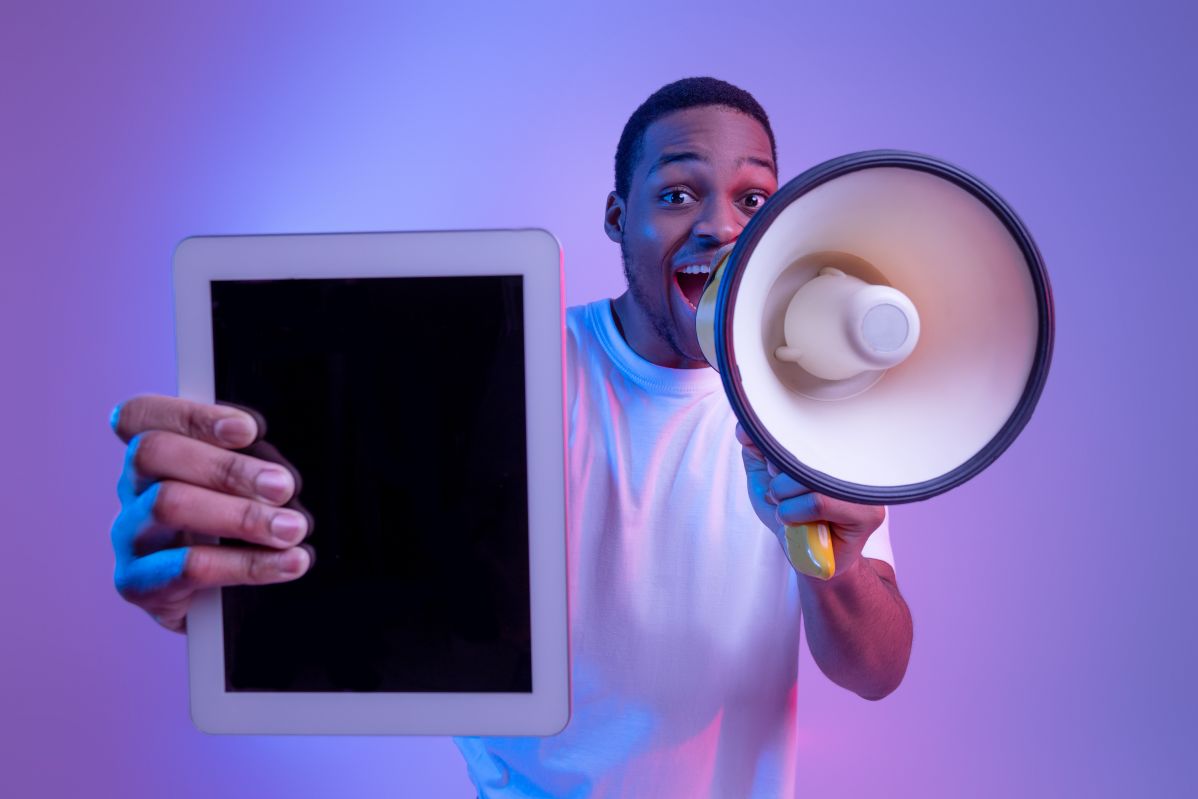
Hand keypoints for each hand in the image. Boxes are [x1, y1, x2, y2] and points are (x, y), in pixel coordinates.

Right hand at [110, 395, 312, 632]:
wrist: (218, 604)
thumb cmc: (238, 529)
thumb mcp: (243, 487)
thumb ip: (250, 462)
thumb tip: (282, 464)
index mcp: (153, 455)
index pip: (140, 415)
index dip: (190, 415)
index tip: (248, 429)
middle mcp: (131, 489)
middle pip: (154, 453)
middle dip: (226, 467)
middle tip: (283, 486)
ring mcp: (129, 537)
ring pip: (167, 505)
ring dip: (242, 515)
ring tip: (292, 528)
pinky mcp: (137, 584)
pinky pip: (188, 567)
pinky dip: (247, 564)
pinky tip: (289, 563)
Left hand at [736, 423, 884, 578]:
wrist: (807, 559)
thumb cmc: (791, 518)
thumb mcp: (765, 479)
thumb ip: (755, 450)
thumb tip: (745, 426)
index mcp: (834, 451)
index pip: (803, 433)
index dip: (776, 453)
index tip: (771, 471)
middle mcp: (855, 464)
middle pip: (804, 454)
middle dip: (778, 480)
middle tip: (780, 497)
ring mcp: (866, 488)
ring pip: (809, 480)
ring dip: (784, 500)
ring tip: (789, 512)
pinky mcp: (869, 514)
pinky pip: (817, 502)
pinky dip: (794, 513)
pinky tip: (796, 523)